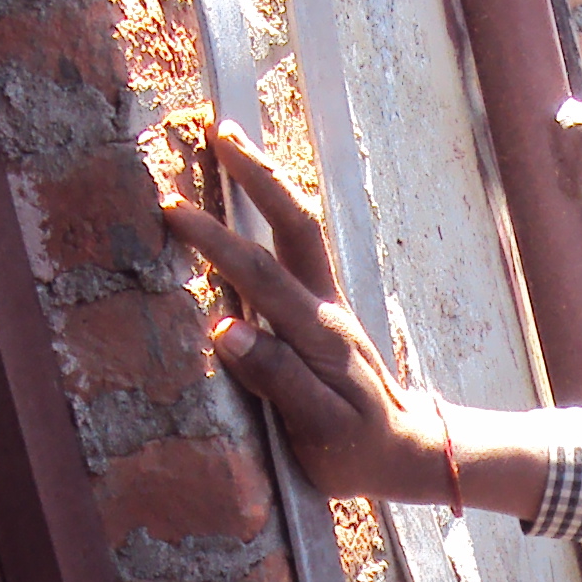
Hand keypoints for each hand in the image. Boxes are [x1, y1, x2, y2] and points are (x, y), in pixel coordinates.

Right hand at [158, 127, 450, 504]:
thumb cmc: (357, 450)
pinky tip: (255, 192)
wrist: (407, 452)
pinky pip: (298, 245)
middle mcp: (326, 307)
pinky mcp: (325, 308)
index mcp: (319, 335)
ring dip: (267, 180)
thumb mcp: (318, 429)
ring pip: (300, 226)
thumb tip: (227, 331)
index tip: (174, 214)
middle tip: (217, 130)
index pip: (262, 276)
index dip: (217, 243)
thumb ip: (276, 379)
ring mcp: (328, 303)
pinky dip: (274, 208)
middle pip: (295, 224)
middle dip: (256, 175)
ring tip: (232, 140)